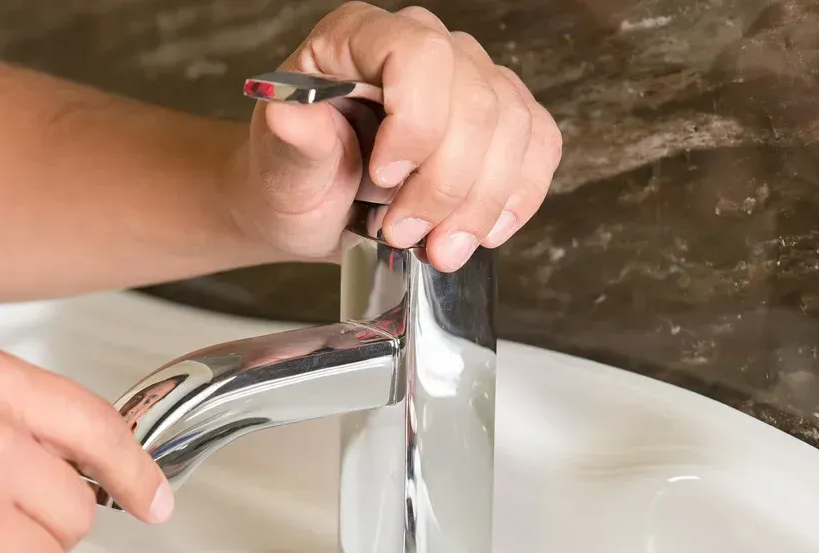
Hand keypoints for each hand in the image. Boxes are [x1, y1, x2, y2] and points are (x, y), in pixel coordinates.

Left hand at [227, 2, 561, 272]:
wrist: (312, 209)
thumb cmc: (293, 178)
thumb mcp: (279, 167)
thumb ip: (294, 140)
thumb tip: (290, 117)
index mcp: (360, 37)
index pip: (419, 54)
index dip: (416, 122)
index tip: (385, 178)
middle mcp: (425, 48)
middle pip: (476, 100)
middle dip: (447, 185)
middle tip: (405, 234)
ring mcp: (470, 80)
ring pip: (514, 128)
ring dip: (482, 203)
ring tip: (440, 249)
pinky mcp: (500, 124)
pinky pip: (539, 146)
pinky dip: (517, 197)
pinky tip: (484, 231)